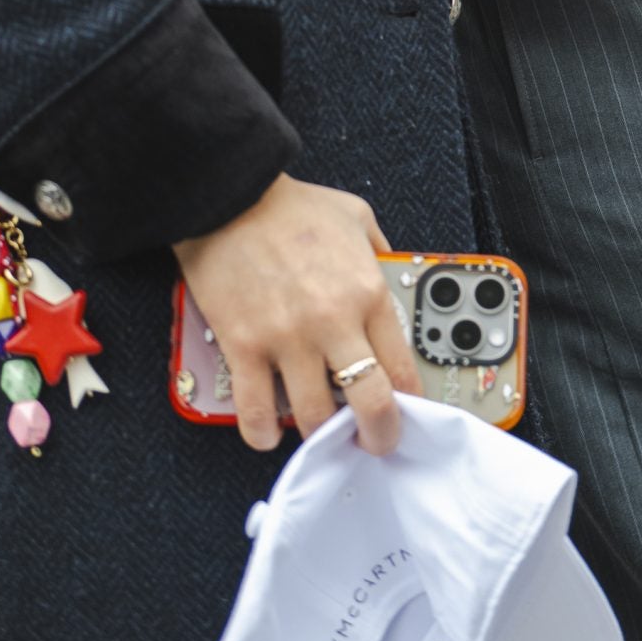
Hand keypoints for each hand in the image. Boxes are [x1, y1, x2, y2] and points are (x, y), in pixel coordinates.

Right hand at [173, 175, 419, 455]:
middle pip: (370, 403)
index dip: (409, 403)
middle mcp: (333, 322)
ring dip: (318, 434)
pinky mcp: (244, 347)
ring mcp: (287, 338)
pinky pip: (255, 411)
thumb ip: (378, 252)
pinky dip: (261, 434)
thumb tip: (389, 276)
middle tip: (373, 443)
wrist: (232, 197)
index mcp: (367, 291)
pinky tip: (266, 433)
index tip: (406, 414)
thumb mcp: (356, 217)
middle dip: (377, 435)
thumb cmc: (292, 206)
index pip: (402, 368)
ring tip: (318, 432)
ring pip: (312, 417)